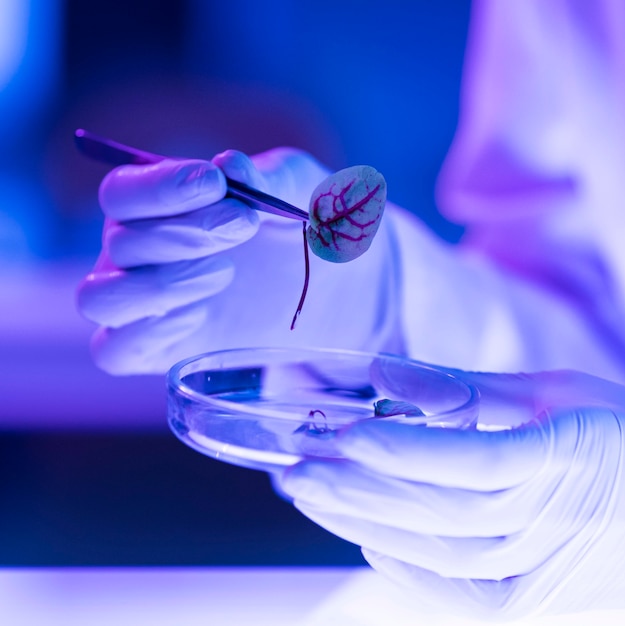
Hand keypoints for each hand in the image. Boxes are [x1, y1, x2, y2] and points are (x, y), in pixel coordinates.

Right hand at [77, 147, 399, 373]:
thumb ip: (268, 176)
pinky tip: (199, 316)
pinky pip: (115, 351)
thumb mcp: (300, 190)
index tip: (214, 183)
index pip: (123, 193)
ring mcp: (150, 304)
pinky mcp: (164, 350)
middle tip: (243, 225)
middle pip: (117, 243)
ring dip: (156, 285)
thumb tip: (230, 165)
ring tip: (224, 272)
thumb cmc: (308, 225)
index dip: (158, 187)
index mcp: (161, 206)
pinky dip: (144, 334)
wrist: (337, 283)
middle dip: (180, 233)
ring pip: (100, 298)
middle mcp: (142, 253)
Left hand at [280, 369, 624, 619]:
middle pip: (440, 514)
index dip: (406, 452)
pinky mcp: (535, 603)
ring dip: (365, 525)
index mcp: (572, 457)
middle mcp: (561, 526)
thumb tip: (382, 371)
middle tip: (295, 470)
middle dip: (357, 491)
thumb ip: (468, 386)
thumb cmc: (615, 433)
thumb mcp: (558, 391)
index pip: (476, 462)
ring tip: (312, 499)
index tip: (345, 435)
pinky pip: (459, 593)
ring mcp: (549, 576)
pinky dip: (406, 568)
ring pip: (439, 555)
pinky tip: (365, 541)